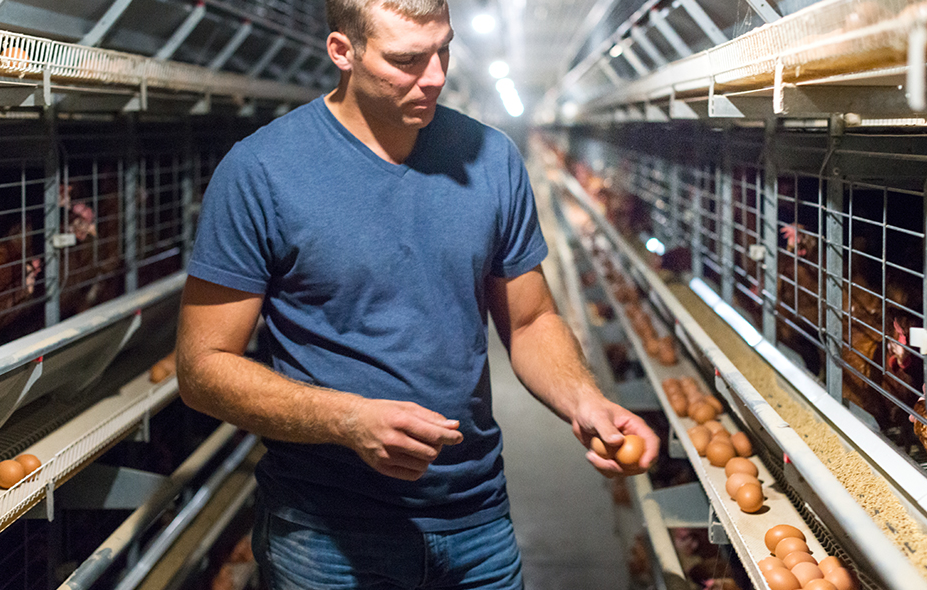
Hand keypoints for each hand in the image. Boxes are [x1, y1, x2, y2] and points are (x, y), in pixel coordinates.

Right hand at [341, 398, 462, 480]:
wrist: (353, 423)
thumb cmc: (383, 412)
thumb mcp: (406, 407)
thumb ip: (430, 417)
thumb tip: (454, 426)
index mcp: (400, 420)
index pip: (432, 434)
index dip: (449, 437)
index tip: (458, 437)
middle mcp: (393, 439)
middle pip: (430, 452)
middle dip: (437, 447)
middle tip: (432, 440)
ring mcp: (386, 456)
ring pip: (423, 465)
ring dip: (427, 458)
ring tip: (420, 448)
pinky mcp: (382, 468)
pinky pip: (412, 475)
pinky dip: (418, 468)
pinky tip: (413, 458)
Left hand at [571, 398, 659, 476]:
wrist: (580, 414)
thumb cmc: (592, 408)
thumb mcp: (598, 416)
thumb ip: (607, 429)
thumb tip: (618, 442)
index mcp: (635, 427)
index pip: (651, 441)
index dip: (651, 454)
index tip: (642, 465)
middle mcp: (632, 441)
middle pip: (639, 462)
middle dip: (623, 467)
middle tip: (604, 463)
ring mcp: (623, 451)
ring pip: (624, 470)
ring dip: (606, 467)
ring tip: (591, 455)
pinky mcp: (612, 458)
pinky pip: (611, 471)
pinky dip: (600, 467)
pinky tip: (591, 455)